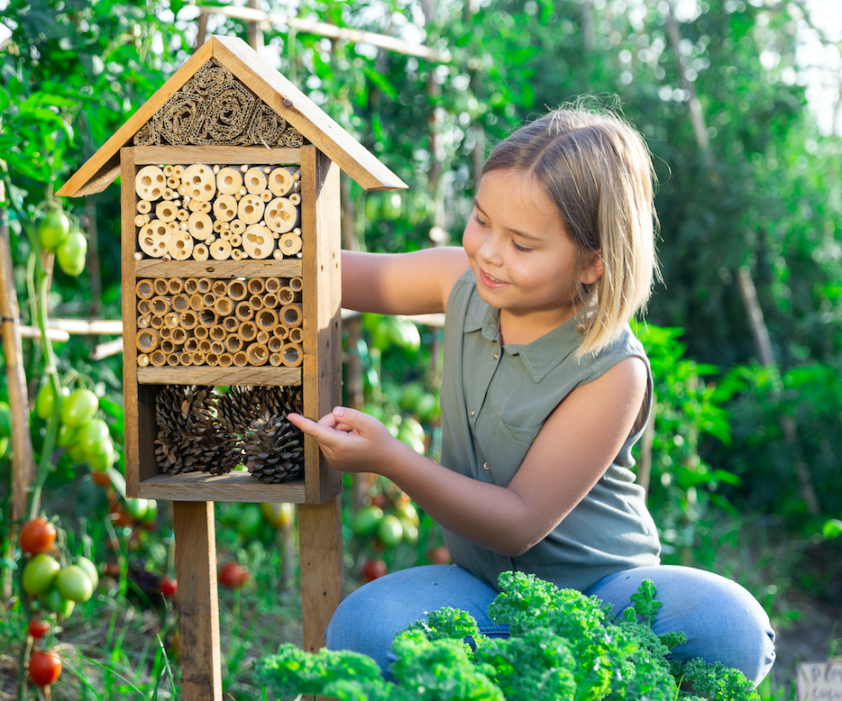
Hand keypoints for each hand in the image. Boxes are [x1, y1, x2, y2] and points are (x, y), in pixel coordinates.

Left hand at [288, 407, 403, 474]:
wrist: (389, 461)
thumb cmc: (381, 440)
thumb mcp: (370, 423)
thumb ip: (351, 415)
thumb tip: (334, 412)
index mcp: (340, 446)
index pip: (316, 431)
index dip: (302, 422)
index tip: (289, 416)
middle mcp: (333, 456)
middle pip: (321, 430)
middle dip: (334, 421)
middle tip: (352, 423)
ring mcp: (333, 461)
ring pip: (324, 436)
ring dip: (336, 430)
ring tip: (355, 434)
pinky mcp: (335, 463)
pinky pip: (328, 444)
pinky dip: (337, 437)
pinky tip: (353, 441)